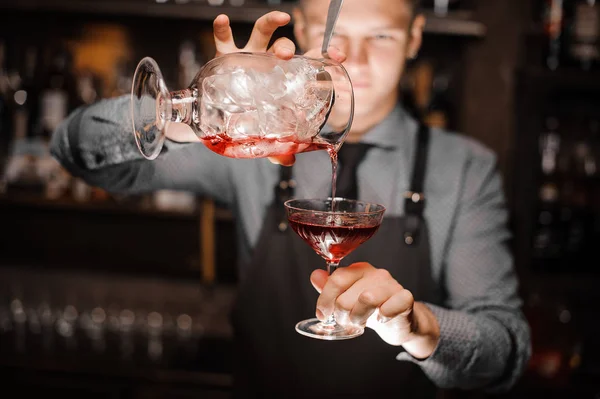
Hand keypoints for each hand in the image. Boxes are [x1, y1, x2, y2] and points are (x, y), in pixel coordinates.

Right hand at [168, 12, 346, 166]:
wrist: (218, 117)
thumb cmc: (247, 120)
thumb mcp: (264, 135)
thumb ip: (278, 148)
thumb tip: (290, 160)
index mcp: (283, 79)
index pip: (308, 63)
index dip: (325, 57)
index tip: (339, 55)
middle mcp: (267, 63)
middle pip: (283, 47)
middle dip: (289, 46)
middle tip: (289, 55)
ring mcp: (247, 56)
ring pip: (260, 33)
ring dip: (270, 25)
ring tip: (279, 21)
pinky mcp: (224, 57)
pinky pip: (223, 39)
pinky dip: (222, 29)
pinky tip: (223, 22)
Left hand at [311, 262, 439, 358]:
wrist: (400, 321)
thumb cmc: (372, 309)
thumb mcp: (348, 298)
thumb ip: (330, 288)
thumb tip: (315, 276)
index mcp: (359, 270)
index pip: (336, 279)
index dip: (325, 301)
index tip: (323, 314)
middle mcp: (375, 274)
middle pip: (346, 297)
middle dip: (342, 315)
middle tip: (348, 320)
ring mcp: (391, 285)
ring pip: (366, 299)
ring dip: (358, 318)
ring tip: (361, 322)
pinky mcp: (405, 298)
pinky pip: (389, 307)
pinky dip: (382, 318)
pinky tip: (382, 319)